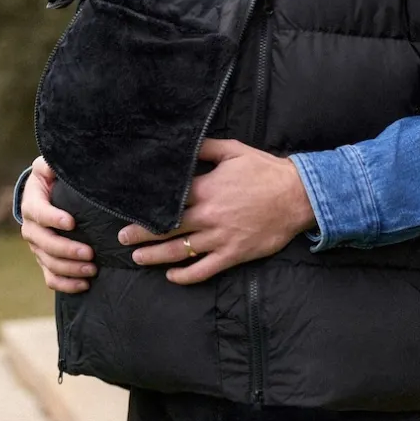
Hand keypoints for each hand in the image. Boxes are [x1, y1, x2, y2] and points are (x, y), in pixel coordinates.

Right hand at [20, 155, 97, 292]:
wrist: (45, 197)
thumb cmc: (52, 179)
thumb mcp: (48, 167)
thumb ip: (50, 164)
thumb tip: (52, 164)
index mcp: (32, 204)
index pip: (39, 212)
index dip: (53, 218)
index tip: (72, 223)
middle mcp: (31, 228)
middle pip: (44, 243)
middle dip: (66, 250)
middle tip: (90, 253)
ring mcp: (38, 247)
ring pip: (48, 263)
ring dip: (70, 269)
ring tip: (92, 270)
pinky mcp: (45, 261)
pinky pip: (51, 277)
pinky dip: (66, 284)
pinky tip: (84, 285)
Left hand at [117, 139, 315, 284]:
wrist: (297, 195)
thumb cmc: (265, 171)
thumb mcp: (233, 151)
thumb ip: (203, 149)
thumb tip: (181, 144)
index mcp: (205, 190)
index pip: (167, 200)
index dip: (146, 205)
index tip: (129, 208)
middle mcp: (207, 216)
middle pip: (165, 228)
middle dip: (140, 234)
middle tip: (122, 237)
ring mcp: (219, 238)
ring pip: (179, 251)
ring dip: (155, 256)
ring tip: (138, 257)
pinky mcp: (232, 254)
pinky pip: (203, 270)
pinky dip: (185, 275)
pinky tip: (172, 275)